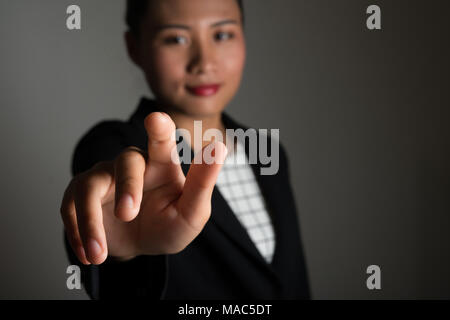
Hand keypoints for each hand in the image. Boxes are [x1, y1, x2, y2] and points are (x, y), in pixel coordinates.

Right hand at [60, 112, 226, 264]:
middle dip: (127, 186)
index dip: (159, 128)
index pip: (161, 141)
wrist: (140, 247)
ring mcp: (104, 178)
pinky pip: (70, 207)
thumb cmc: (169, 224)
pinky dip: (77, 233)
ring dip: (91, 220)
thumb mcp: (192, 213)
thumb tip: (219, 147)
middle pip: (126, 162)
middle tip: (128, 215)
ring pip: (90, 185)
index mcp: (161, 165)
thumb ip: (202, 184)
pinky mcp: (80, 195)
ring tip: (98, 253)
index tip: (156, 119)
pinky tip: (89, 254)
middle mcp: (132, 166)